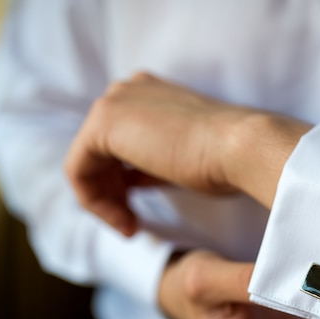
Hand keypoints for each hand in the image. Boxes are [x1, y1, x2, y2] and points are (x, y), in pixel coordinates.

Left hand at [65, 73, 310, 235]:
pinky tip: (124, 220)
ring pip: (86, 162)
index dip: (122, 183)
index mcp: (150, 94)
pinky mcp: (103, 123)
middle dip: (110, 193)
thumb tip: (132, 180)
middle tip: (131, 225)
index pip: (119, 143)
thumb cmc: (226, 160)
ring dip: (104, 202)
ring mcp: (114, 102)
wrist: (241, 148)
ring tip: (130, 226)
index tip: (139, 214)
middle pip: (98, 152)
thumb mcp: (181, 162)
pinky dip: (95, 202)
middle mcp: (128, 91)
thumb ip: (152, 165)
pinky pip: (78, 170)